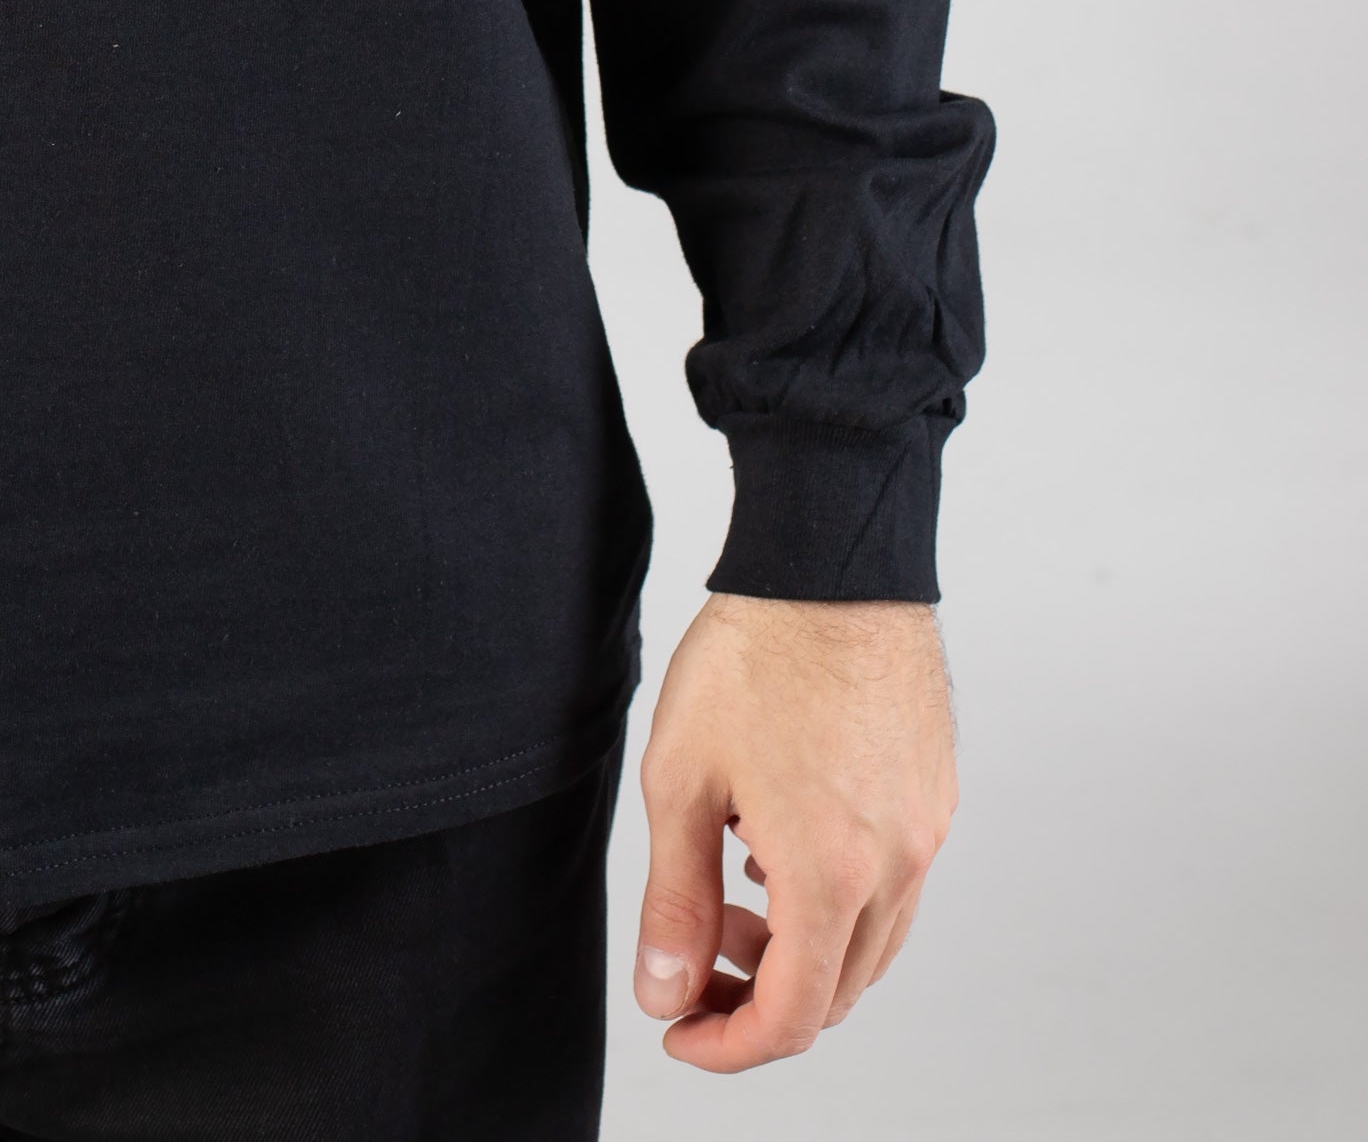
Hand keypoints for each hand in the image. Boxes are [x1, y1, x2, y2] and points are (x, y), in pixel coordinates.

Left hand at [632, 592, 954, 1070]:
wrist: (832, 557)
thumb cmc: (753, 652)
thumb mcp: (681, 777)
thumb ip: (673, 898)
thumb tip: (664, 993)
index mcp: (832, 873)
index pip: (793, 1018)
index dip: (729, 1043)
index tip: (681, 1027)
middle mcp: (897, 865)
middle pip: (836, 992)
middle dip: (757, 995)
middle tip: (693, 950)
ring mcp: (926, 830)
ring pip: (871, 944)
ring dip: (800, 948)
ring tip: (733, 887)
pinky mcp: (936, 795)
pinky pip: (894, 887)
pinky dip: (837, 898)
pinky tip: (780, 840)